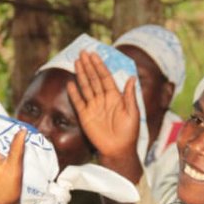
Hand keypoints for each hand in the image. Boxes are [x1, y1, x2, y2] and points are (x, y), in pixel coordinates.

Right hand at [66, 50, 141, 180]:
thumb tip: (132, 77)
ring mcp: (93, 107)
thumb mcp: (132, 113)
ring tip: (76, 62)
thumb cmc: (129, 133)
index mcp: (115, 97)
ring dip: (81, 75)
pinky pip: (78, 102)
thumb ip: (129, 95)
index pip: (105, 77)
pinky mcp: (85, 116)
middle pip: (94, 79)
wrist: (118, 150)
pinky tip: (71, 83)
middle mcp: (103, 99)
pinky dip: (74, 93)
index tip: (94, 55)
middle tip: (83, 52)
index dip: (100, 66)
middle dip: (89, 66)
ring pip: (86, 87)